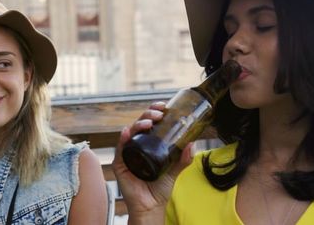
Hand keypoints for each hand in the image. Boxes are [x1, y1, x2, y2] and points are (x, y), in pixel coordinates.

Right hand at [112, 102, 192, 221]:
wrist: (151, 207)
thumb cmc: (159, 189)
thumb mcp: (175, 171)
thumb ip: (184, 159)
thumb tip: (193, 142)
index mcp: (148, 144)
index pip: (149, 123)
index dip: (154, 111)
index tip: (163, 106)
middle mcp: (136, 146)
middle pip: (139, 124)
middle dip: (148, 114)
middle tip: (159, 114)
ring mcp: (127, 154)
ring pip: (129, 132)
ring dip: (138, 124)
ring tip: (149, 122)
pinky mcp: (120, 164)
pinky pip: (120, 149)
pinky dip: (123, 139)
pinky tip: (127, 132)